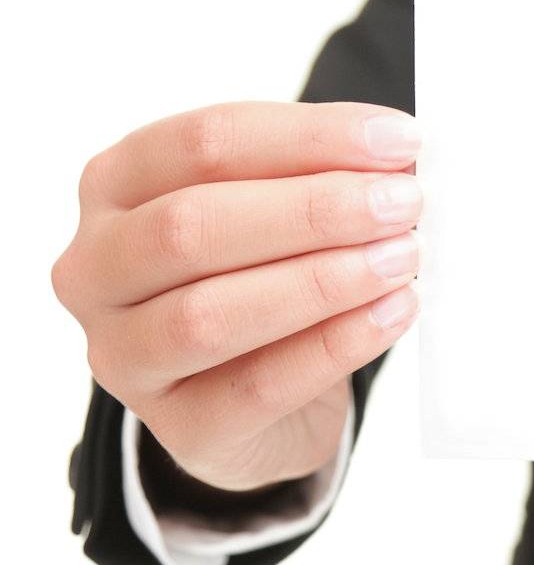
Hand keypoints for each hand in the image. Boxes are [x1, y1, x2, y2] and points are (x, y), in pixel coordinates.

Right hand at [53, 102, 423, 490]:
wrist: (263, 391)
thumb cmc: (266, 265)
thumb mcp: (280, 203)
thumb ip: (322, 173)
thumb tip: (396, 160)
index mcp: (118, 183)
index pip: (205, 142)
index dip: (309, 137)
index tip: (400, 142)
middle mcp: (98, 266)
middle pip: (192, 225)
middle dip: (314, 210)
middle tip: (404, 204)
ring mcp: (122, 354)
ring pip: (207, 314)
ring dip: (321, 280)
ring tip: (402, 258)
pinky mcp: (176, 426)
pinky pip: (254, 388)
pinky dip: (334, 345)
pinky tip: (392, 312)